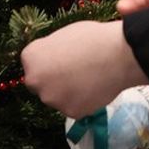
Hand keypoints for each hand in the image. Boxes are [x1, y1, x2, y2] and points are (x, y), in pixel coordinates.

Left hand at [21, 20, 148, 118]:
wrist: (117, 55)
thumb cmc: (92, 37)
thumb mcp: (63, 36)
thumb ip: (51, 52)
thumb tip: (52, 60)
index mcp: (31, 57)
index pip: (32, 64)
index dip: (49, 61)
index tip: (63, 58)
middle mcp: (35, 81)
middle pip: (41, 84)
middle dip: (53, 80)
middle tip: (74, 72)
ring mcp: (52, 99)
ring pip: (57, 98)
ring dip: (68, 92)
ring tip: (89, 78)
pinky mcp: (70, 112)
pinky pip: (74, 107)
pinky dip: (83, 101)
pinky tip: (95, 88)